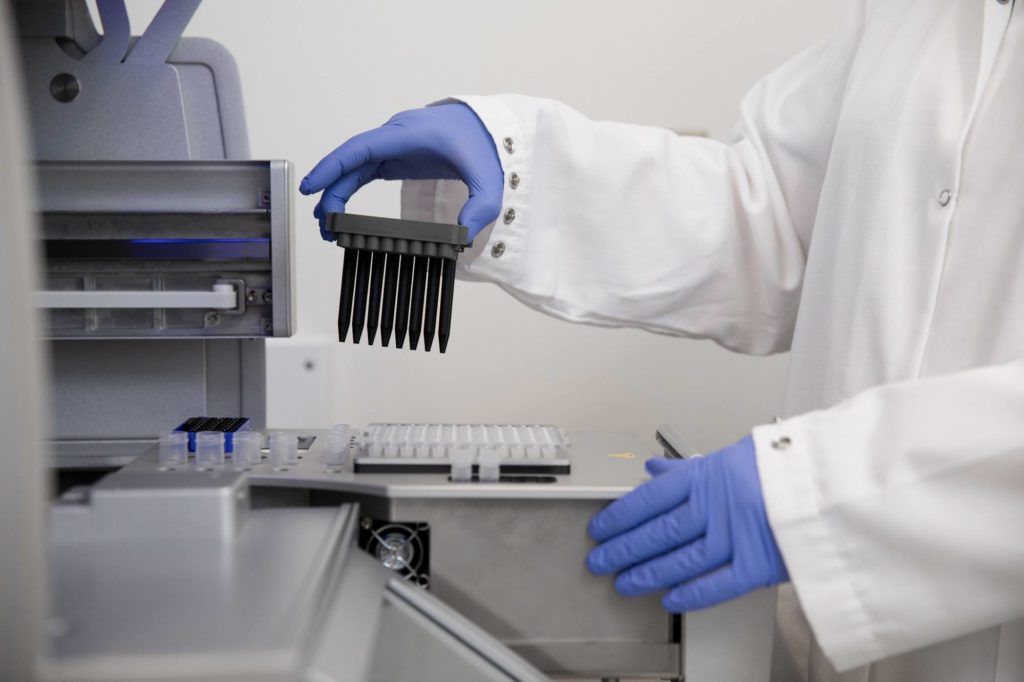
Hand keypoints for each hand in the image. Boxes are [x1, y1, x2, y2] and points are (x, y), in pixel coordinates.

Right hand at [299, 103, 503, 240]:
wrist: (490, 128)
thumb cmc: (485, 146)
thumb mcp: (490, 179)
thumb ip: (480, 206)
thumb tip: (462, 236)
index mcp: (409, 133)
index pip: (361, 148)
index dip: (333, 166)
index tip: (311, 186)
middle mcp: (394, 136)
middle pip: (351, 161)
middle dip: (330, 191)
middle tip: (323, 226)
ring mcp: (393, 145)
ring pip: (354, 168)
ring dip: (336, 194)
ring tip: (327, 228)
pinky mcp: (396, 156)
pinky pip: (364, 171)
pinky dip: (348, 190)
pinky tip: (340, 213)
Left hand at [586, 435, 787, 611]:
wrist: (836, 481)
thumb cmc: (785, 465)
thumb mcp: (731, 455)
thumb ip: (687, 470)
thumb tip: (652, 471)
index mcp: (706, 476)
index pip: (648, 499)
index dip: (619, 517)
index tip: (600, 529)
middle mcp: (715, 507)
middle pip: (657, 533)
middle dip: (622, 549)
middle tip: (600, 561)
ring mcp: (735, 538)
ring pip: (678, 561)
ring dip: (646, 574)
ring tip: (624, 583)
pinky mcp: (759, 566)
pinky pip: (716, 585)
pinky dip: (690, 595)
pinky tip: (669, 599)